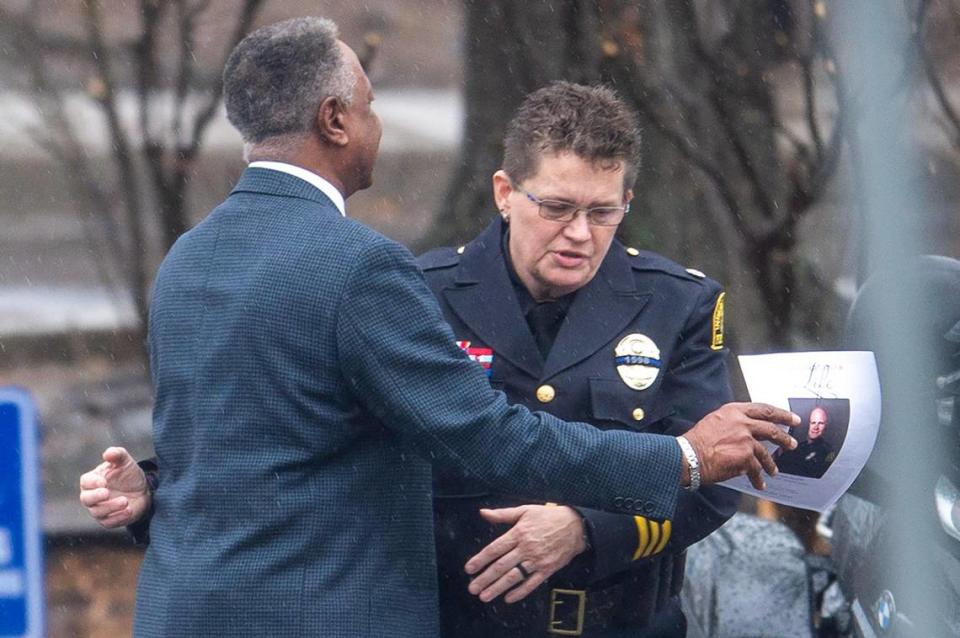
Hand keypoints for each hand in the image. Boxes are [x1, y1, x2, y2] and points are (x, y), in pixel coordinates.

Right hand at [79, 447, 151, 528]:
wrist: (142, 490)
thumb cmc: (128, 474)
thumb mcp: (125, 462)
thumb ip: (117, 455)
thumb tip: (108, 453)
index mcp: (93, 480)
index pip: (86, 482)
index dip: (92, 483)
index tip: (103, 481)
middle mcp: (92, 496)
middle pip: (86, 499)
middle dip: (96, 497)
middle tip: (107, 493)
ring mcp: (99, 509)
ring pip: (97, 512)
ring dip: (111, 507)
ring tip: (125, 501)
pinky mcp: (108, 520)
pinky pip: (108, 523)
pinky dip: (118, 518)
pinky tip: (129, 511)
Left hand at [464, 505, 586, 603]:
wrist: (575, 526)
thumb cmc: (548, 516)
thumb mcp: (524, 510)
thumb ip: (502, 514)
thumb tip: (482, 512)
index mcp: (518, 533)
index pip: (495, 548)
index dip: (481, 559)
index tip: (469, 569)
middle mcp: (526, 548)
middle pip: (501, 565)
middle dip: (485, 578)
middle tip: (472, 588)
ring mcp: (537, 560)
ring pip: (514, 577)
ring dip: (498, 588)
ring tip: (484, 596)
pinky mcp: (547, 569)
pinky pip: (532, 583)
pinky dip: (520, 592)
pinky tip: (508, 598)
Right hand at [683, 402, 799, 489]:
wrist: (688, 455)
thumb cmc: (696, 440)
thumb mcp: (715, 421)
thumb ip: (733, 422)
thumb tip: (747, 430)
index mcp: (734, 411)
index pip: (764, 409)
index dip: (781, 414)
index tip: (792, 419)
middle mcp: (742, 422)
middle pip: (771, 429)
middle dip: (785, 438)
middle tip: (792, 444)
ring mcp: (745, 439)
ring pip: (766, 453)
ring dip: (771, 464)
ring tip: (775, 471)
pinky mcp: (745, 457)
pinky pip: (757, 469)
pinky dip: (758, 478)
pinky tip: (759, 483)